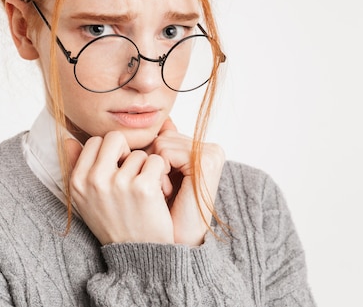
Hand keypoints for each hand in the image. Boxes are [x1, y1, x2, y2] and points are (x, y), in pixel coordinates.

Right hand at [65, 131, 173, 244]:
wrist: (137, 255)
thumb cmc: (113, 223)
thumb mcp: (86, 199)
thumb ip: (77, 168)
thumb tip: (68, 139)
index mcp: (77, 181)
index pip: (94, 142)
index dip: (110, 152)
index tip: (117, 169)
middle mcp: (94, 180)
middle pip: (115, 138)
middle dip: (127, 151)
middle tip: (133, 171)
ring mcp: (119, 183)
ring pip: (139, 153)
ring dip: (145, 169)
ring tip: (144, 191)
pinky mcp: (143, 188)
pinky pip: (156, 161)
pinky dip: (161, 175)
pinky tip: (158, 193)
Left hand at [145, 118, 224, 245]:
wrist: (174, 242)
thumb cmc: (164, 211)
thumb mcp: (159, 175)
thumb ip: (161, 147)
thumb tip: (162, 120)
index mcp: (202, 149)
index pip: (162, 136)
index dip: (151, 160)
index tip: (162, 185)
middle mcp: (211, 149)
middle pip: (160, 137)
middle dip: (151, 164)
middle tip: (163, 191)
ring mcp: (211, 154)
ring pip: (160, 143)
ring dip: (153, 171)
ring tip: (165, 193)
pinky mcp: (206, 161)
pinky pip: (164, 153)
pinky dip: (159, 174)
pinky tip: (169, 193)